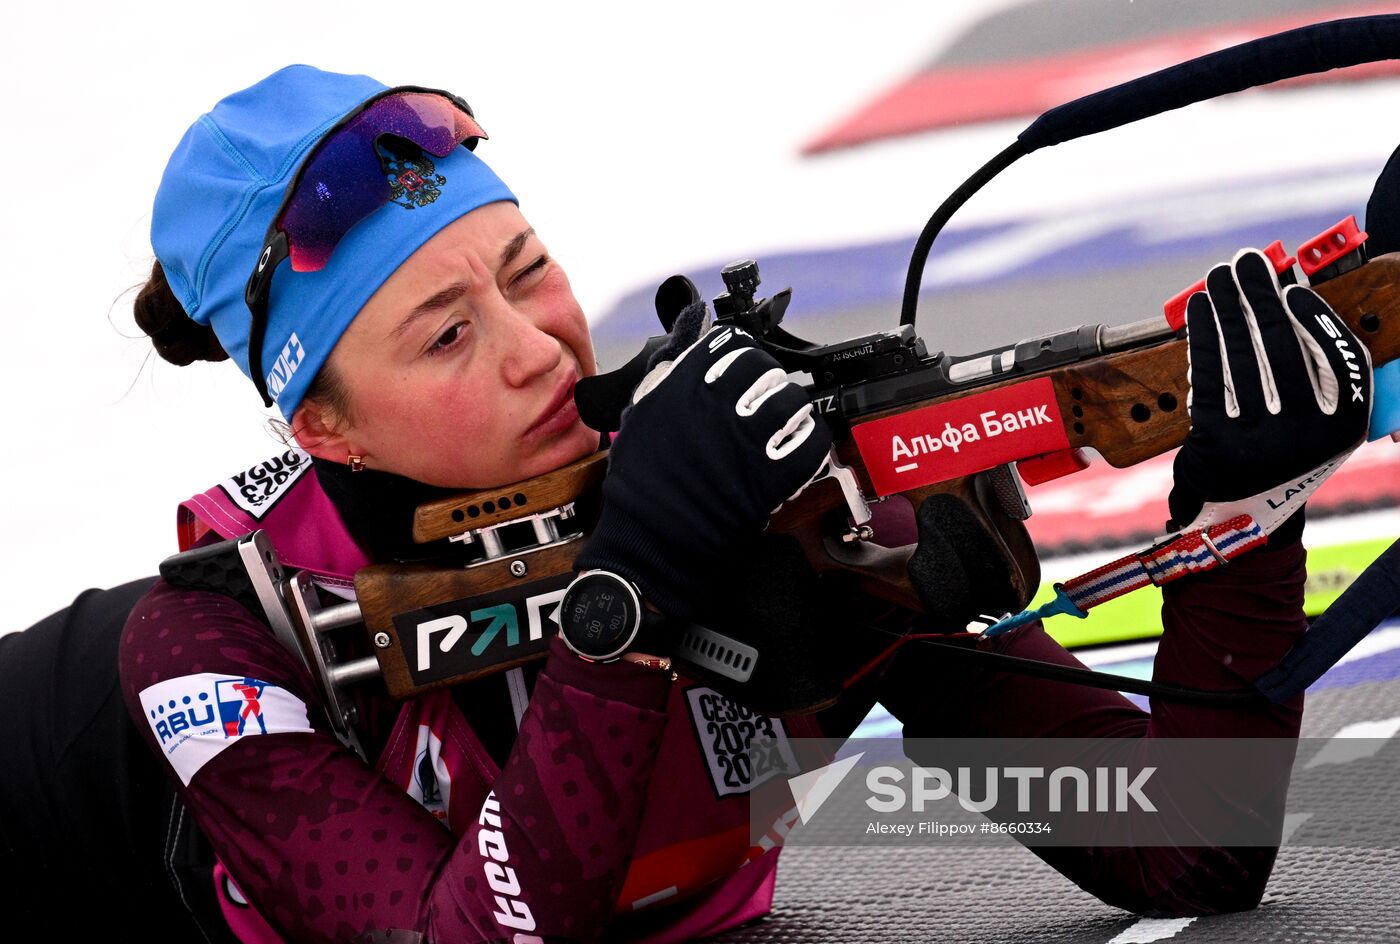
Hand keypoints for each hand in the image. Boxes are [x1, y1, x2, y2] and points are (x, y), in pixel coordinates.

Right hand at [575, 301, 831, 621]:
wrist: (653, 541)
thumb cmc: (642, 483)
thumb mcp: (640, 414)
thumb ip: (667, 371)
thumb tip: (689, 331)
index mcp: (682, 387)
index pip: (732, 344)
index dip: (743, 353)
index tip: (744, 364)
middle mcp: (716, 405)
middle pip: (767, 370)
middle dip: (770, 382)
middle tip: (765, 400)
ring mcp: (745, 439)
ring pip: (792, 402)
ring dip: (793, 410)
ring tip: (784, 425)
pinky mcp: (769, 474)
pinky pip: (809, 444)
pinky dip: (810, 443)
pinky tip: (798, 449)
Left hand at [1168, 248, 1371, 543]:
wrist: (1238, 518)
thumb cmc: (1279, 457)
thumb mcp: (1318, 429)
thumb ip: (1320, 380)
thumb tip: (1291, 305)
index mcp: (1343, 429)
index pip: (1342, 361)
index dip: (1319, 320)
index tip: (1294, 289)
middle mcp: (1306, 436)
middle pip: (1284, 348)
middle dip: (1262, 296)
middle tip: (1248, 260)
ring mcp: (1258, 441)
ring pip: (1242, 356)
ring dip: (1228, 307)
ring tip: (1220, 275)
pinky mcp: (1214, 443)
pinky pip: (1209, 376)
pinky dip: (1203, 337)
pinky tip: (1200, 310)